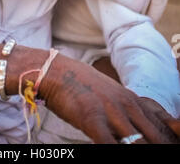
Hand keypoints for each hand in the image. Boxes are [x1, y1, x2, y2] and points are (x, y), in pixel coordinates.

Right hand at [40, 54, 179, 143]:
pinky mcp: (92, 118)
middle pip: (155, 136)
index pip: (163, 126)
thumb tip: (146, 128)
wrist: (57, 71)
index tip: (173, 146)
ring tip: (144, 158)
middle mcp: (127, 105)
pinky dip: (115, 150)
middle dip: (161, 147)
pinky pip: (109, 144)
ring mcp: (111, 111)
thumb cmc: (84, 87)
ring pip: (137, 142)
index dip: (171, 139)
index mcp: (134, 100)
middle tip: (166, 153)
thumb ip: (132, 110)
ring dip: (141, 149)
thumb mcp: (114, 95)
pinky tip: (116, 151)